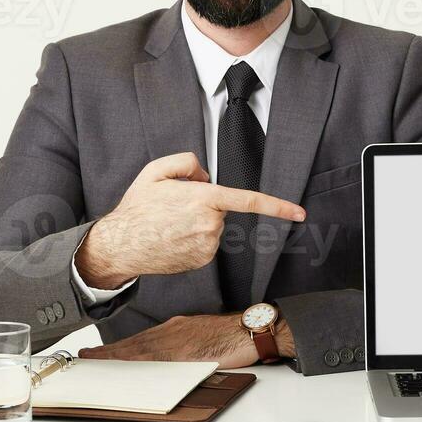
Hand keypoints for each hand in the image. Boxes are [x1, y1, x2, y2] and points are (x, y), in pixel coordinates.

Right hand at [75, 153, 305, 289]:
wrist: (121, 246)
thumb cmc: (137, 208)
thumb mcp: (155, 170)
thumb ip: (186, 161)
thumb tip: (205, 175)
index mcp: (203, 199)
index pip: (248, 200)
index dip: (278, 206)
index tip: (299, 213)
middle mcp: (210, 224)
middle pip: (220, 209)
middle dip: (204, 204)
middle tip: (173, 207)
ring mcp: (207, 246)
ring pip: (213, 227)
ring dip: (198, 223)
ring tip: (168, 224)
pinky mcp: (202, 260)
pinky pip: (206, 243)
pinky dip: (193, 239)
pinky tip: (172, 238)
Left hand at [79, 314, 260, 368]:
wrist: (251, 330)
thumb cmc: (230, 334)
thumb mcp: (200, 337)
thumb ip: (181, 347)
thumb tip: (167, 362)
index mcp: (175, 329)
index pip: (140, 340)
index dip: (117, 347)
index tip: (99, 352)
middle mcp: (172, 331)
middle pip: (134, 344)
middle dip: (109, 351)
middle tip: (86, 357)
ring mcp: (179, 340)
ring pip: (141, 349)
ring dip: (117, 356)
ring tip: (96, 362)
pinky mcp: (188, 351)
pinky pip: (159, 358)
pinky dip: (140, 363)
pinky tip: (127, 368)